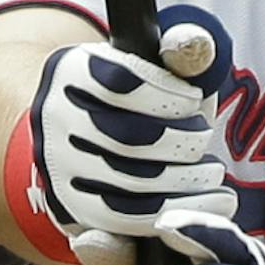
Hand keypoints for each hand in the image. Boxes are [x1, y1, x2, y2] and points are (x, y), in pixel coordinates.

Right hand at [30, 6, 236, 240]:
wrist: (87, 135)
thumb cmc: (139, 97)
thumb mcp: (158, 65)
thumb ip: (182, 51)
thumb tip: (192, 45)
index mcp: (71, 70)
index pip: (122, 80)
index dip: (167, 94)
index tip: (195, 100)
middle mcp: (54, 117)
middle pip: (127, 136)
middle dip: (181, 140)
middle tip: (204, 138)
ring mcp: (58, 166)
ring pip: (129, 182)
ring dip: (184, 180)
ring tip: (210, 173)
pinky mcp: (71, 206)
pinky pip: (122, 218)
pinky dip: (172, 210)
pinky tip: (205, 202)